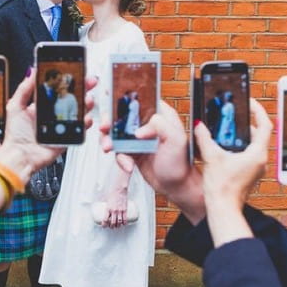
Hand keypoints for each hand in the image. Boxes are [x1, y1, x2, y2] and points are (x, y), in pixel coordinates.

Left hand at [0, 70, 95, 184]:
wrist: (20, 157)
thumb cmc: (15, 135)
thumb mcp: (15, 106)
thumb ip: (24, 88)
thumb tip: (32, 71)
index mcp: (41, 105)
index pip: (57, 88)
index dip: (67, 80)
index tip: (76, 72)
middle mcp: (52, 113)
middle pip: (72, 97)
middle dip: (82, 88)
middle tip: (89, 81)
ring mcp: (61, 125)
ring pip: (78, 111)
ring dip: (86, 103)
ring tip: (88, 98)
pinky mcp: (66, 136)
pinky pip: (79, 128)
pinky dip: (85, 122)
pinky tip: (86, 117)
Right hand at [100, 100, 205, 224]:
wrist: (176, 186)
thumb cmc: (181, 163)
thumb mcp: (177, 140)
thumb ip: (161, 126)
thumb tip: (140, 128)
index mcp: (161, 115)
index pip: (141, 100)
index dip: (125, 101)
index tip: (115, 106)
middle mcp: (148, 124)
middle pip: (122, 115)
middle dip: (110, 121)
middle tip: (105, 127)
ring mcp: (138, 138)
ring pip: (116, 132)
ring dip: (109, 139)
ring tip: (110, 147)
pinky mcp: (131, 151)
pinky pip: (118, 150)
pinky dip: (119, 158)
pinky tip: (127, 164)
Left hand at [104, 187, 127, 227]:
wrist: (119, 189)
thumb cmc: (112, 192)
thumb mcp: (105, 199)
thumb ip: (103, 203)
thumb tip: (100, 205)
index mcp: (108, 208)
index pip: (105, 220)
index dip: (104, 225)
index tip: (103, 226)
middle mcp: (114, 210)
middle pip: (112, 222)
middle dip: (111, 226)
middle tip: (111, 227)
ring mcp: (120, 210)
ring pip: (119, 222)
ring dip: (118, 226)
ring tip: (117, 226)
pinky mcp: (125, 209)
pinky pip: (125, 218)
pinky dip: (124, 223)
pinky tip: (123, 224)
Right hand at [194, 98, 271, 246]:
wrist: (223, 209)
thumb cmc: (222, 188)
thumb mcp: (211, 157)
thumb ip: (204, 138)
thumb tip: (199, 125)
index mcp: (257, 154)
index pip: (265, 125)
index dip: (258, 110)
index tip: (250, 102)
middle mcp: (261, 160)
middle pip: (260, 134)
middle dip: (248, 122)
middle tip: (236, 112)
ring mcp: (256, 168)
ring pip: (254, 144)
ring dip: (243, 134)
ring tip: (229, 127)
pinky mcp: (250, 174)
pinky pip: (249, 154)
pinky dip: (240, 146)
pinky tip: (226, 145)